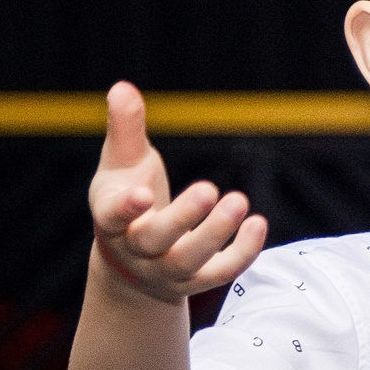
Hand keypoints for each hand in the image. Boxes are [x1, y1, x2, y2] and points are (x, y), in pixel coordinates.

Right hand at [88, 81, 267, 304]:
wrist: (133, 261)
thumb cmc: (129, 198)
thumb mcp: (123, 164)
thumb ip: (125, 129)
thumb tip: (122, 87)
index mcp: (111, 219)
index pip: (111, 218)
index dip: (124, 210)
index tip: (142, 195)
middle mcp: (136, 250)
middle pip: (153, 241)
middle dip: (182, 219)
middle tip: (210, 189)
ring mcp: (165, 270)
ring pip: (188, 261)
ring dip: (216, 234)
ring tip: (239, 200)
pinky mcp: (195, 282)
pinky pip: (219, 274)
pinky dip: (242, 254)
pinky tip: (258, 224)